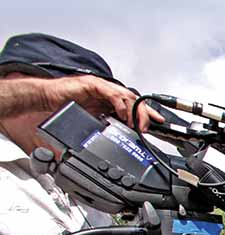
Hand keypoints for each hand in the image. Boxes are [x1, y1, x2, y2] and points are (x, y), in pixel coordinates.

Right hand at [40, 75, 163, 130]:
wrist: (46, 98)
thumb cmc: (66, 108)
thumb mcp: (92, 121)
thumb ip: (106, 127)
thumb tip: (120, 141)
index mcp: (110, 100)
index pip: (134, 105)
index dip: (147, 113)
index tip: (159, 122)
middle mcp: (108, 91)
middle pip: (134, 100)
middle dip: (145, 114)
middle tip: (149, 126)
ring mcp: (101, 87)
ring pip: (126, 96)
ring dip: (135, 111)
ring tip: (138, 123)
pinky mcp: (92, 84)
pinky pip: (111, 93)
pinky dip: (119, 104)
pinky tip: (123, 114)